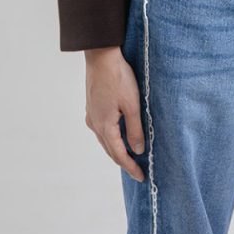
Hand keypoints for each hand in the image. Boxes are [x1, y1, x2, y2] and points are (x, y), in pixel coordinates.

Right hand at [84, 46, 145, 181]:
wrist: (101, 56)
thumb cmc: (118, 78)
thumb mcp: (132, 104)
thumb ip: (134, 129)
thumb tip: (137, 150)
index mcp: (104, 126)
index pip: (119, 154)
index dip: (130, 167)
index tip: (141, 177)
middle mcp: (94, 124)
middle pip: (110, 150)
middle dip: (123, 162)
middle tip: (137, 171)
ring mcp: (92, 115)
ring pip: (105, 140)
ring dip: (117, 150)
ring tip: (130, 156)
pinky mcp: (92, 107)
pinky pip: (103, 129)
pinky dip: (112, 137)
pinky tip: (120, 135)